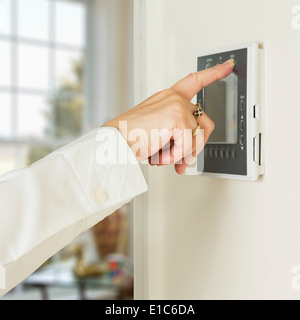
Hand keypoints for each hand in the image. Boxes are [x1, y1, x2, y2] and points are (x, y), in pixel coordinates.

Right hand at [103, 58, 234, 173]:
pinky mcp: (178, 118)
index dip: (213, 73)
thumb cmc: (130, 135)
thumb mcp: (156, 130)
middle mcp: (174, 98)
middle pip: (205, 123)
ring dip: (183, 153)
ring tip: (164, 156)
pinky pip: (188, 146)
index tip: (228, 66)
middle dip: (196, 145)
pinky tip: (160, 155)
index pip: (195, 80)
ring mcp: (177, 106)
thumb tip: (188, 153)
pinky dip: (175, 157)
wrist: (115, 141)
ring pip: (198, 136)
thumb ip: (175, 134)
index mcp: (168, 97)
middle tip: (183, 158)